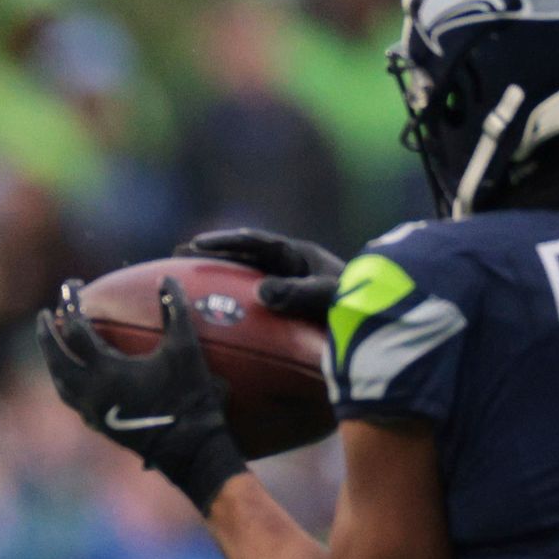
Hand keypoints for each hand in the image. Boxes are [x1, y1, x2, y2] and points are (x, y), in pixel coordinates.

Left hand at [40, 276, 247, 512]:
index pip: (76, 330)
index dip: (71, 303)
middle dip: (47, 334)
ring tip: (52, 343)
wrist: (188, 449)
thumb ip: (175, 311)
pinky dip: (67, 381)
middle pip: (55, 359)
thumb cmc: (189, 397)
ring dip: (52, 359)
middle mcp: (89, 393)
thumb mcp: (186, 350)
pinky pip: (72, 399)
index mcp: (104, 372)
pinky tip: (74, 375)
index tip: (70, 285)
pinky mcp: (98, 426)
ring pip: (60, 382)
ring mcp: (91, 412)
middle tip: (44, 314)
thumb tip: (167, 278)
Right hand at [182, 226, 344, 322]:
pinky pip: (253, 300)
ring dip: (219, 276)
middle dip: (213, 254)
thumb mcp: (328, 296)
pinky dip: (231, 301)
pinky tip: (215, 316)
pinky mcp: (287, 306)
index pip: (255, 241)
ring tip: (188, 280)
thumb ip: (298, 293)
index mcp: (297, 255)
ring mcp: (287, 285)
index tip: (195, 245)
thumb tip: (262, 291)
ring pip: (246, 275)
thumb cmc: (358, 303)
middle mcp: (290, 266)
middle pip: (244, 255)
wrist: (380, 317)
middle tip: (179, 256)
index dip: (224, 242)